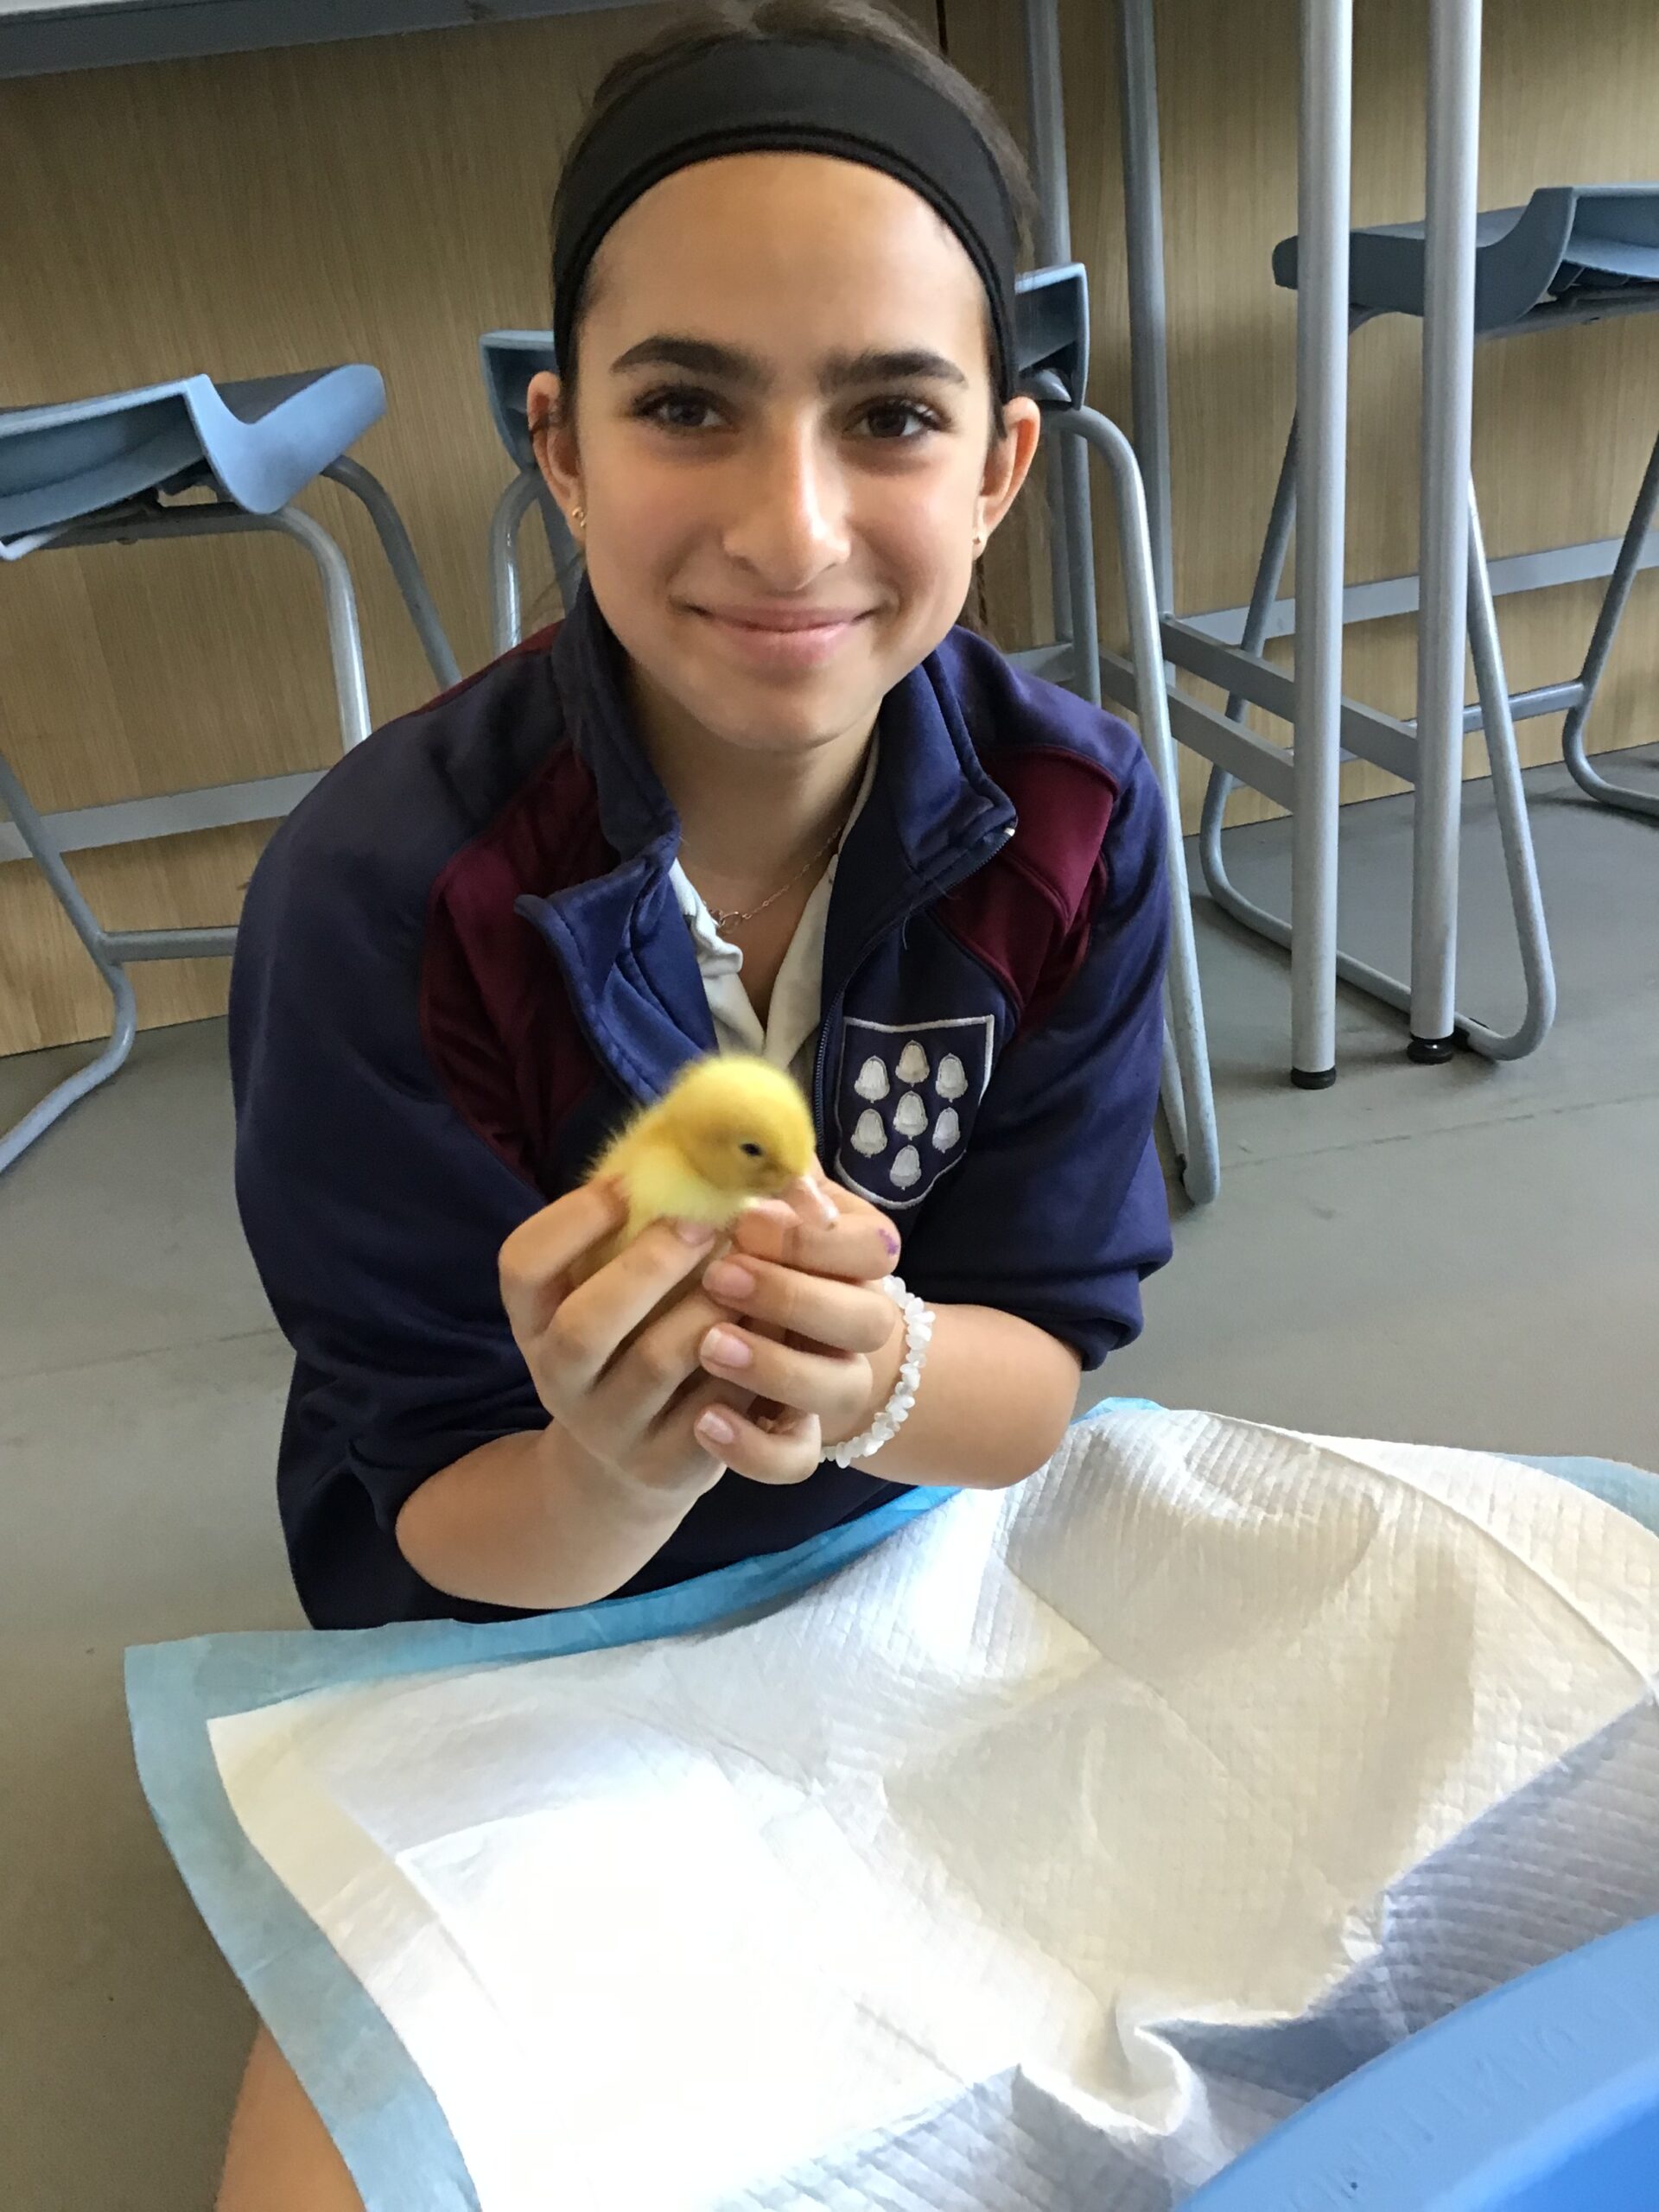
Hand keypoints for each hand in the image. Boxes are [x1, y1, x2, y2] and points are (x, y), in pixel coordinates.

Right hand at [498, 1181, 766, 1502]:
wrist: (634, 1460)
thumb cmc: (633, 1339)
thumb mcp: (610, 1289)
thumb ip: (633, 1227)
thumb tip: (684, 1130)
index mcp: (535, 1323)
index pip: (521, 1266)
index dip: (570, 1221)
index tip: (627, 1184)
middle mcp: (559, 1378)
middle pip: (585, 1327)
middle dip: (649, 1266)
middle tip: (704, 1224)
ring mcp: (612, 1428)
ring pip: (657, 1364)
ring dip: (710, 1306)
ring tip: (751, 1269)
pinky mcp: (669, 1463)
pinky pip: (713, 1408)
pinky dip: (749, 1360)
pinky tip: (773, 1324)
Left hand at [692, 1174, 905, 1477]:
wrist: (769, 1347)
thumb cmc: (757, 1257)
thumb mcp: (768, 1209)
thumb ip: (765, 1176)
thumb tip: (746, 1135)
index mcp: (861, 1262)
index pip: (871, 1247)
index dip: (813, 1237)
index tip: (747, 1217)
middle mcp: (860, 1327)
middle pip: (865, 1318)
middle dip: (791, 1294)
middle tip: (720, 1275)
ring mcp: (834, 1389)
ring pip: (835, 1388)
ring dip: (773, 1364)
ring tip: (710, 1345)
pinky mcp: (799, 1442)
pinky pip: (793, 1461)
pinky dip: (752, 1446)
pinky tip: (703, 1422)